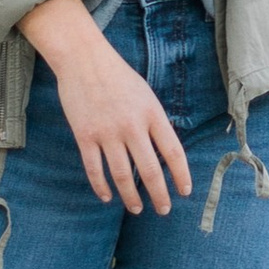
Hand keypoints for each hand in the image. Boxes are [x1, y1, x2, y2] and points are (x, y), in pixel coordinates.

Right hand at [17, 0, 193, 215]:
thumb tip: (164, 153)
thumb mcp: (145, 94)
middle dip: (160, 195)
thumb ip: (154, 122)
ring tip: (137, 209)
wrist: (83, 59)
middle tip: (164, 210)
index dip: (181, 175)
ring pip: (122, 176)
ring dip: (131, 197)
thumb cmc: (117, 75)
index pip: (173, 151)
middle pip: (150, 170)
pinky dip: (101, 187)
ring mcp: (107, 132)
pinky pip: (94, 169)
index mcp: (151, 113)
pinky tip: (107, 197)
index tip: (185, 192)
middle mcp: (132, 125)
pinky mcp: (85, 135)